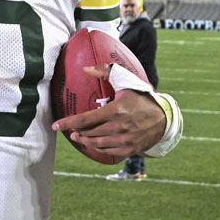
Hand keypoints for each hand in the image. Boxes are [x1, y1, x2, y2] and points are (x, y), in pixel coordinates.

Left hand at [50, 65, 167, 158]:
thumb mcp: (126, 80)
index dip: (68, 123)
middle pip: (89, 132)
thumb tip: (84, 68)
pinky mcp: (129, 149)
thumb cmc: (141, 98)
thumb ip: (105, 71)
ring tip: (77, 136)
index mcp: (116, 110)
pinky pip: (107, 151)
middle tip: (69, 130)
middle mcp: (119, 127)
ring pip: (97, 143)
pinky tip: (92, 143)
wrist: (164, 118)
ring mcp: (124, 140)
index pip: (86, 119)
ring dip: (84, 141)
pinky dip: (97, 148)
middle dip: (76, 131)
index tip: (55, 125)